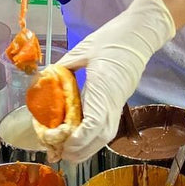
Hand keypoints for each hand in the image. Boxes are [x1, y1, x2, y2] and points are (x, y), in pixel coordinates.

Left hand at [40, 0, 175, 162]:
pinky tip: (80, 136)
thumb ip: (63, 67)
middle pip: (99, 138)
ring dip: (86, 147)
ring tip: (67, 150)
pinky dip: (93, 137)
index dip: (77, 140)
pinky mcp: (120, 101)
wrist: (139, 33)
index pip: (93, 124)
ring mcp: (119, 102)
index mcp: (103, 87)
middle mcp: (113, 100)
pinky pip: (108, 126)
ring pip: (105, 136)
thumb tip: (45, 77)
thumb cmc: (112, 38)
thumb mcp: (82, 50)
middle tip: (57, 153)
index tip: (60, 144)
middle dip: (78, 151)